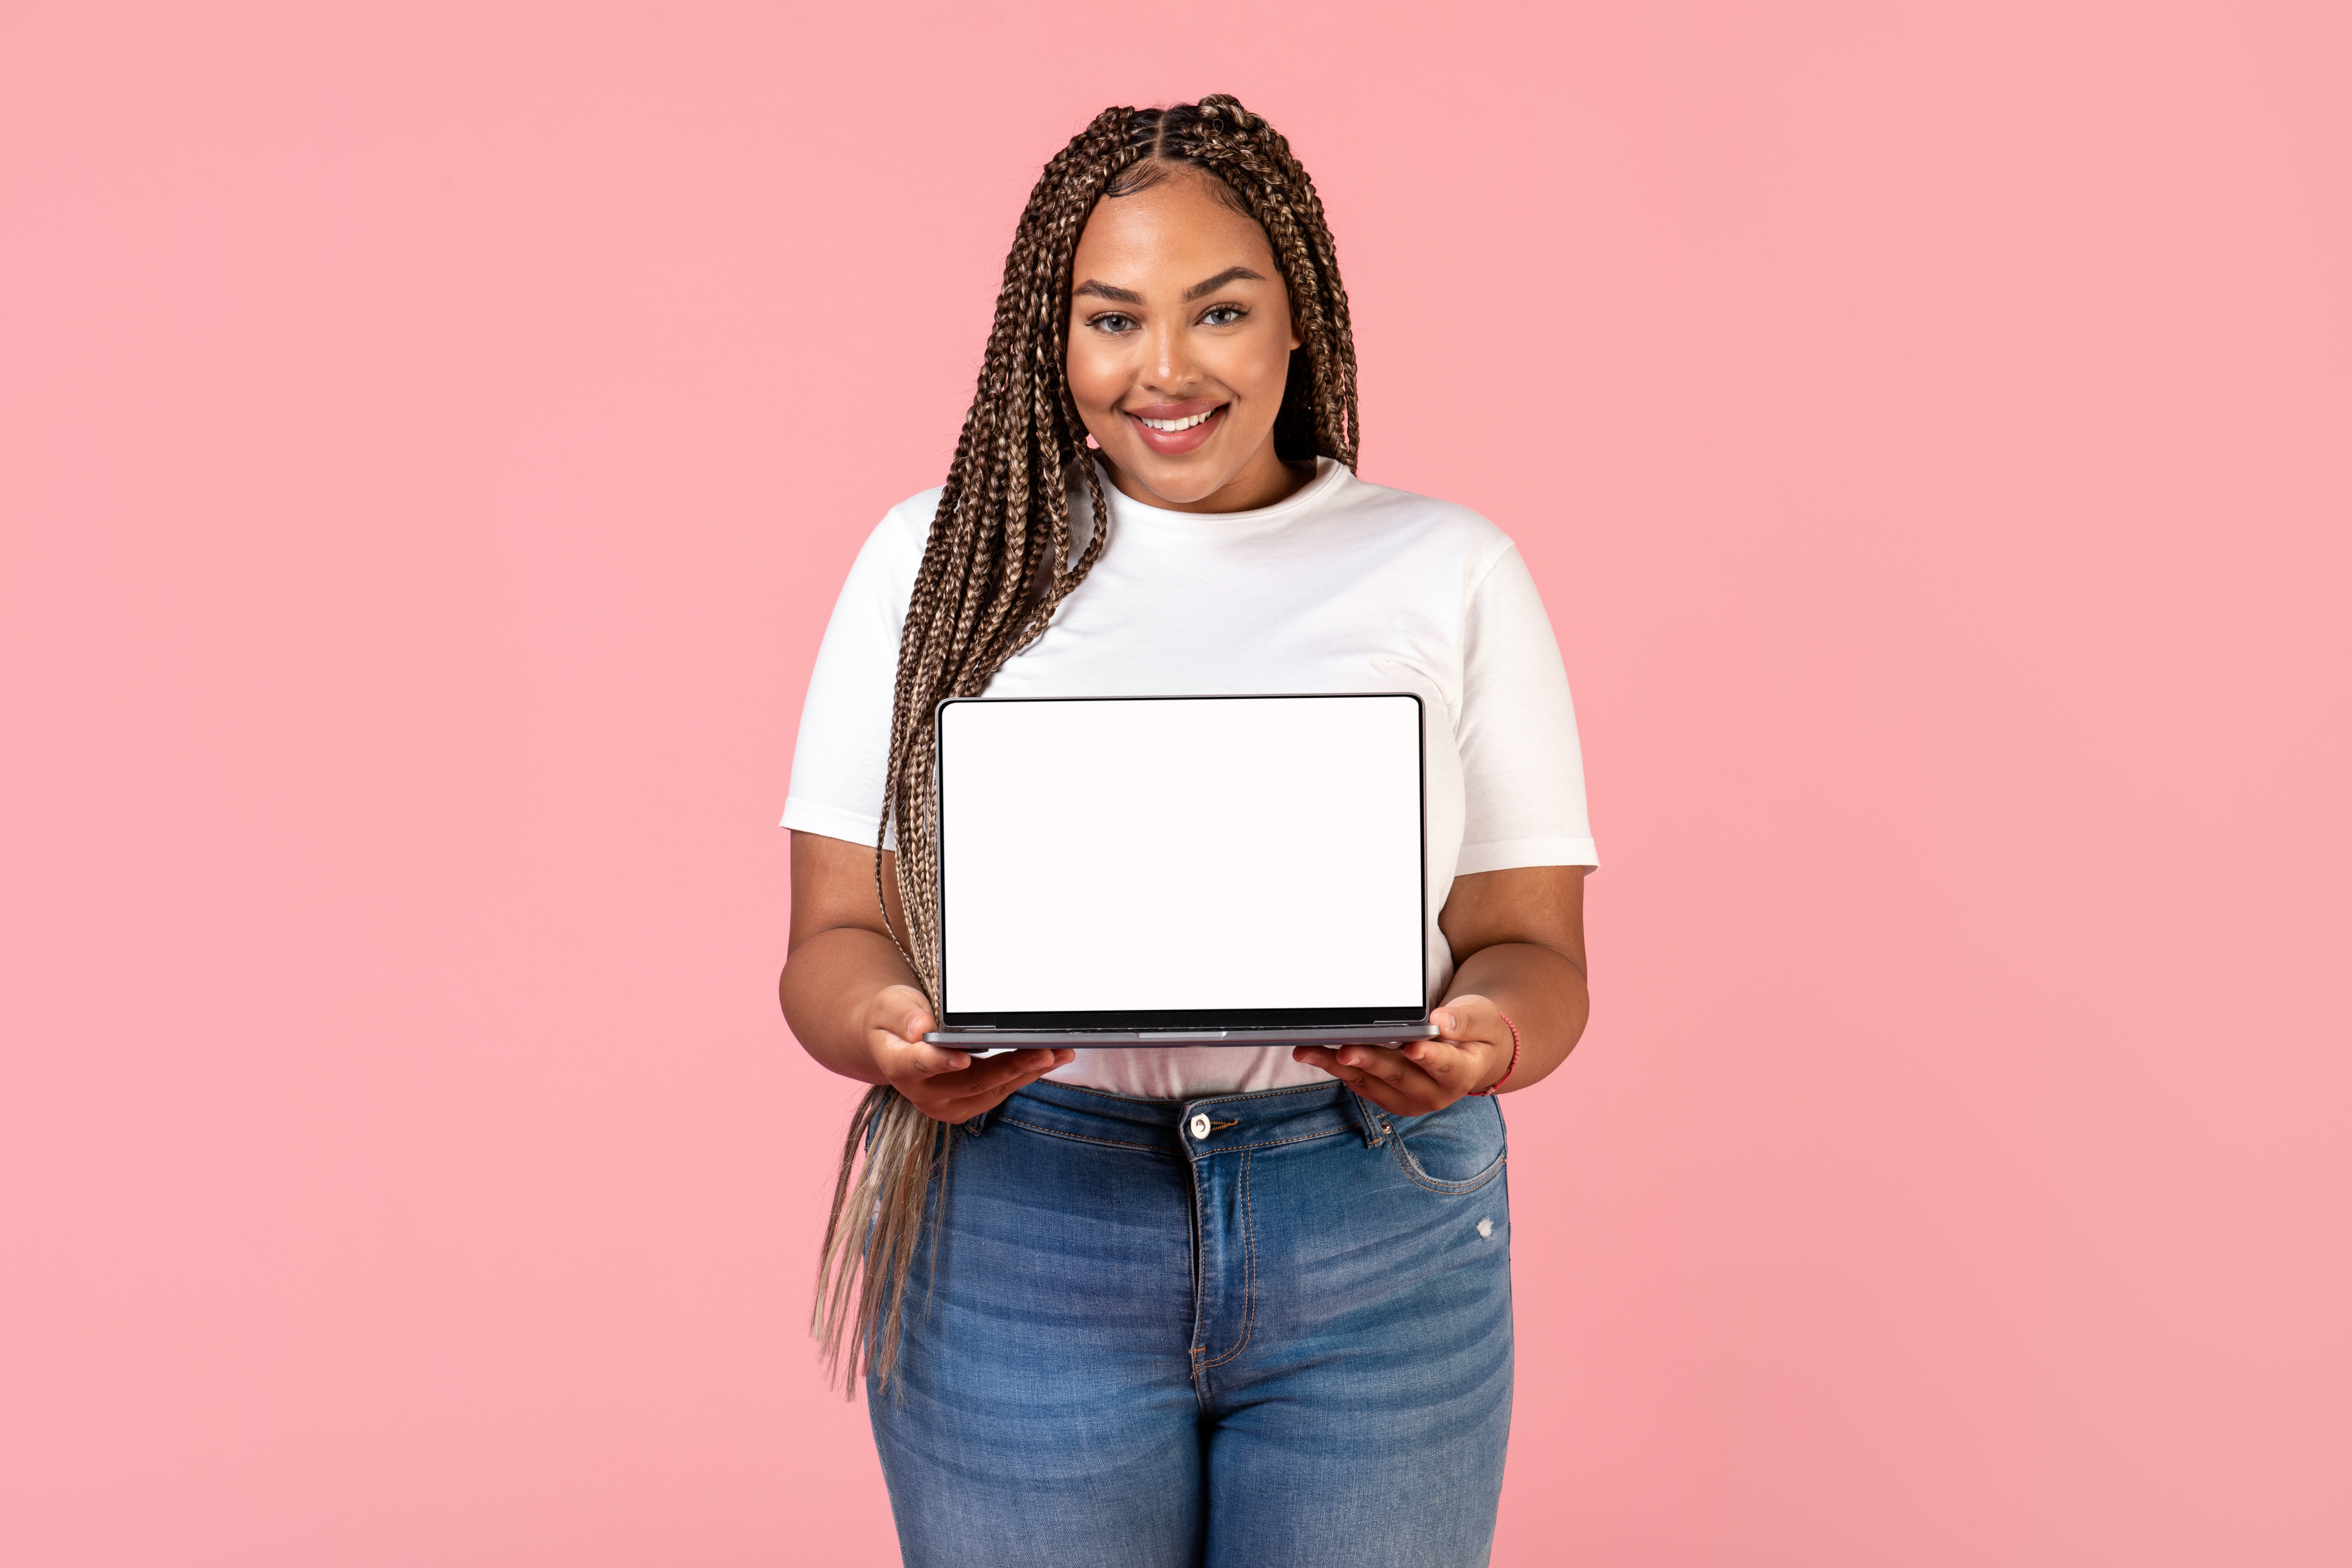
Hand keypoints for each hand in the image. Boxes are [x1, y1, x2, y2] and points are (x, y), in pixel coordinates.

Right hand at [860, 984, 1074, 1122]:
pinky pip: (999, 1093)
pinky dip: (1024, 1075)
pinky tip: (1049, 1059)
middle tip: (1045, 1052)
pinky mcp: (966, 1106)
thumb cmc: (893, 1019)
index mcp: (898, 1065)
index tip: (963, 1058)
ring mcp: (946, 1104)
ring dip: (1028, 1072)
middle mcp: (922, 1093)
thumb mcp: (890, 1004)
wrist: (893, 1044)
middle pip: (970, 1082)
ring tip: (1061, 1053)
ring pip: (992, 1091)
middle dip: (1011, 1067)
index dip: (940, 1063)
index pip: (919, 1064)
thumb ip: (903, 1014)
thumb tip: (920, 1027)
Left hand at [1290, 994, 1512, 1117]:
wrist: (1471, 1054)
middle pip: (1397, 1074)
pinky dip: (1336, 1068)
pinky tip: (1314, 1054)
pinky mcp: (1388, 1098)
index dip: (1427, 1057)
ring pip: (1370, 1082)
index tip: (1412, 1047)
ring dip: (1337, 1066)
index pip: (1443, 1065)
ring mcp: (1408, 1100)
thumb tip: (1441, 1020)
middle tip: (1344, 1050)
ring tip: (1309, 1050)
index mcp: (1461, 1074)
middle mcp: (1434, 1094)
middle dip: (1369, 1061)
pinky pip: (1359, 1084)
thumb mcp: (1482, 1018)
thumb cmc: (1476, 1030)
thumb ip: (1464, 1020)